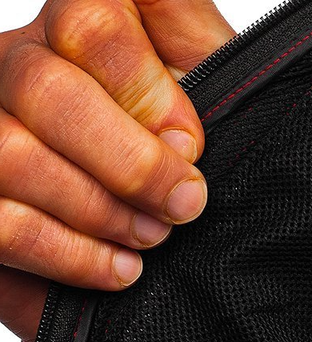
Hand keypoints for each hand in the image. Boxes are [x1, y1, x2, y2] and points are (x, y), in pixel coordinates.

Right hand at [0, 0, 234, 341]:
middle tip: (182, 206)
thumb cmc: (192, 171)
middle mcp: (17, 70)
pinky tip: (120, 268)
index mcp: (74, 32)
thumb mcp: (211, 89)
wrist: (186, 262)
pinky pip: (4, 226)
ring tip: (152, 238)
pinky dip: (73, 256)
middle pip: (44, 89)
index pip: (89, 22)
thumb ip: (182, 26)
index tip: (191, 146)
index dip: (147, 92)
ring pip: (12, 155)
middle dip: (130, 163)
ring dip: (100, 210)